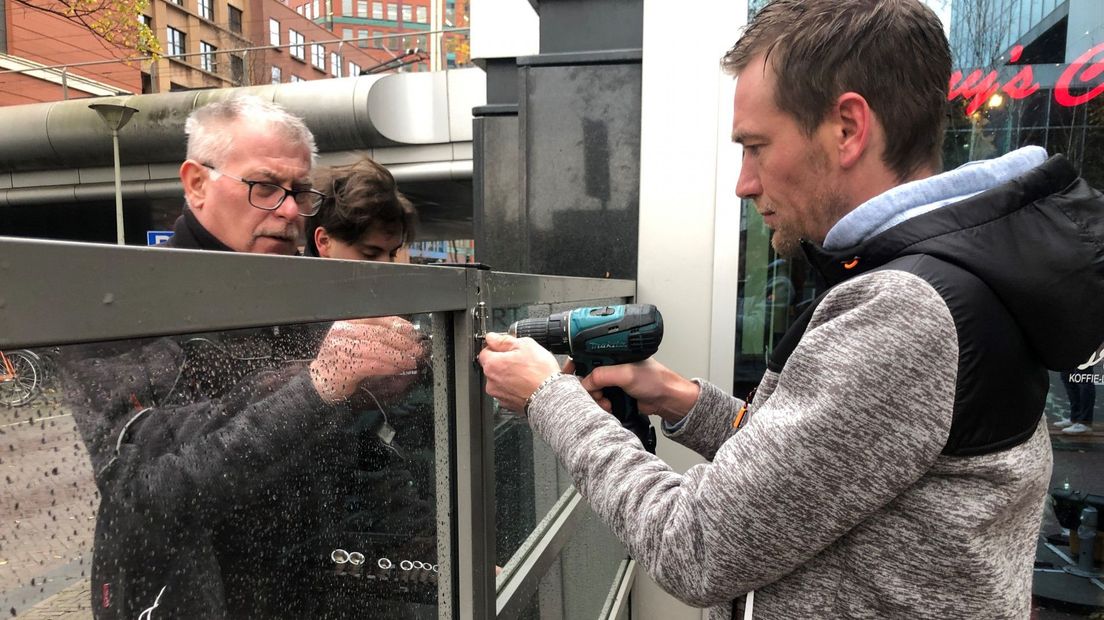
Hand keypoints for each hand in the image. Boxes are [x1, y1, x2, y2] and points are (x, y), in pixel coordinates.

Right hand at [310, 317, 425, 402]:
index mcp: (348, 322)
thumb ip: (379, 340)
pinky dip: (388, 367)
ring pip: (377, 348)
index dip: (399, 325)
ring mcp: (340, 349)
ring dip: (398, 356)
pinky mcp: (343, 367)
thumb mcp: (360, 345)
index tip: (413, 334)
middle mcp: (342, 332)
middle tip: (417, 350)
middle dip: (403, 342)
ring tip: (410, 361)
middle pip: (379, 333)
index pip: (378, 318)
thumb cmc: (342, 363)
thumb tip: (408, 342)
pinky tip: (397, 369)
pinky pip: (371, 364)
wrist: (320, 382)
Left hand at [477, 332, 560, 413]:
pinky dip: (514, 387)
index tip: (507, 347)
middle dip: (504, 361)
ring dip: (509, 375)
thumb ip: (504, 340)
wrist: (550, 396)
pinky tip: (526, 383)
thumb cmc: (540, 372)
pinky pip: (507, 391)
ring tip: (526, 373)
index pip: (485, 351)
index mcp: (492, 365)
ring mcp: (499, 394)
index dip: (497, 346)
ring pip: (500, 379)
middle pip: (492, 366)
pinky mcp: (507, 404)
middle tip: (521, 359)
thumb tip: (492, 338)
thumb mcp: (525, 345)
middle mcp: (491, 381)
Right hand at [578, 359, 699, 424]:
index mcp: (611, 354)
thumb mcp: (626, 374)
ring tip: (606, 402)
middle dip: (588, 389)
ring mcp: (612, 381)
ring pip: (592, 391)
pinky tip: (610, 406)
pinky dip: (601, 405)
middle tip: (596, 393)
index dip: (575, 367)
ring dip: (596, 399)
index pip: (584, 358)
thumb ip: (602, 376)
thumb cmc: (656, 380)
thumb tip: (584, 383)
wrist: (667, 400)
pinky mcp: (615, 394)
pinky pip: (600, 400)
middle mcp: (610, 366)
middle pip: (585, 377)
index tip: (569, 376)